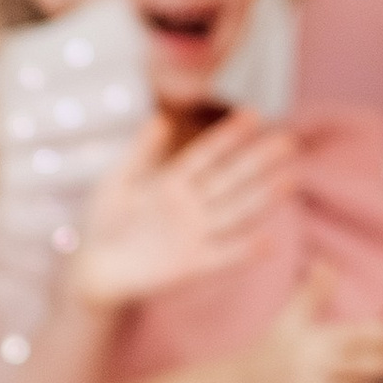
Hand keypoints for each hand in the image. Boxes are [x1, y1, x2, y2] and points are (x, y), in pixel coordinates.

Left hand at [72, 110, 295, 310]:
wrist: (93, 267)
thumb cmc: (103, 223)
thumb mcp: (118, 181)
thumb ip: (140, 153)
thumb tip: (162, 119)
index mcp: (173, 182)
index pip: (208, 155)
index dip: (229, 136)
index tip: (254, 114)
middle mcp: (191, 206)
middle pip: (230, 180)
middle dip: (258, 162)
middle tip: (287, 143)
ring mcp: (195, 234)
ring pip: (234, 213)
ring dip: (261, 198)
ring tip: (288, 180)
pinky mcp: (192, 265)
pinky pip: (223, 256)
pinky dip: (244, 250)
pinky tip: (268, 241)